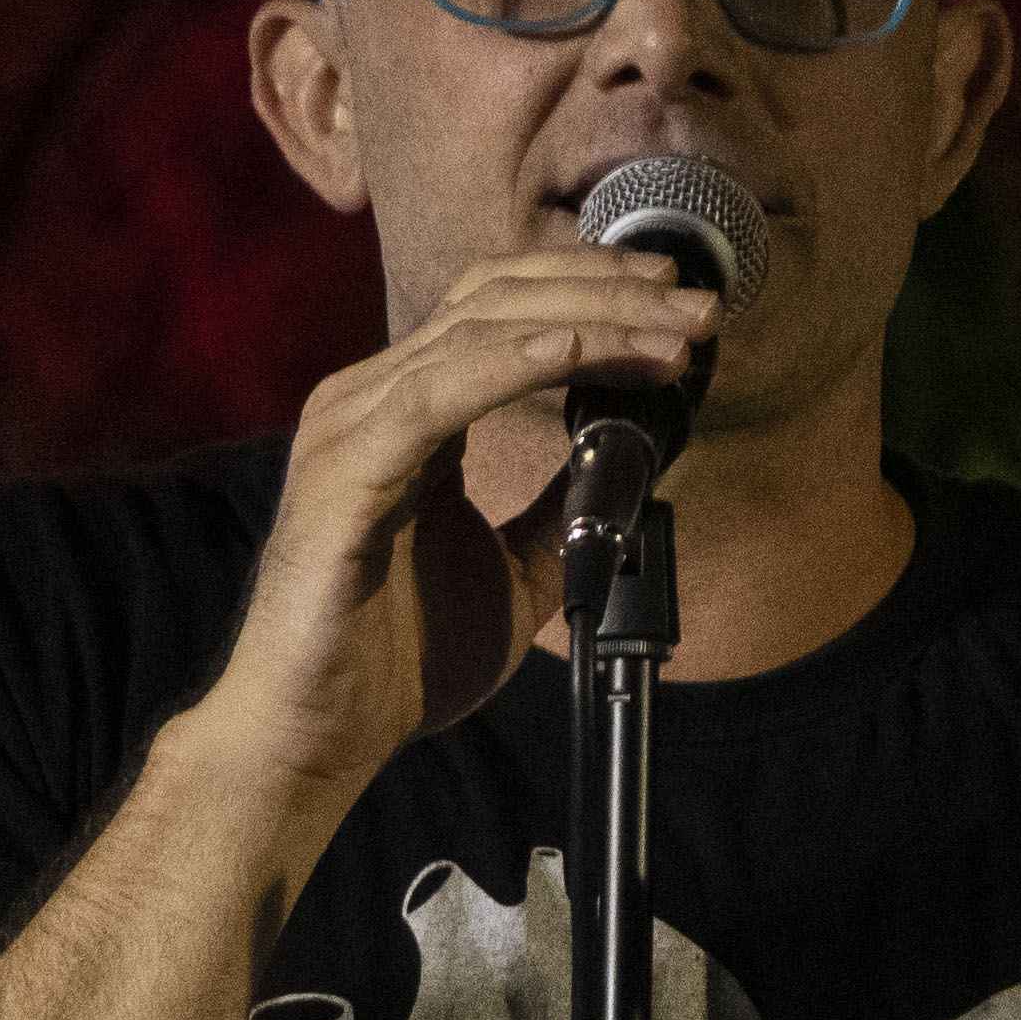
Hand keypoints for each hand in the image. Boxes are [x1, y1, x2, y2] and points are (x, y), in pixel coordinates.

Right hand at [189, 249, 716, 798]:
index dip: (590, 287)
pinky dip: (507, 364)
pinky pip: (433, 399)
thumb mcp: (515, 570)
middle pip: (496, 300)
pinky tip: (571, 350)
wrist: (323, 732)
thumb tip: (627, 467)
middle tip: (697, 307)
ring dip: (586, 323)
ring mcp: (351, 429)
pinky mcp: (344, 475)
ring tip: (666, 334)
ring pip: (476, 334)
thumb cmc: (399, 657)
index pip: (501, 308)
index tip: (677, 300)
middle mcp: (372, 399)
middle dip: (607, 291)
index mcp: (405, 411)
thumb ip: (560, 509)